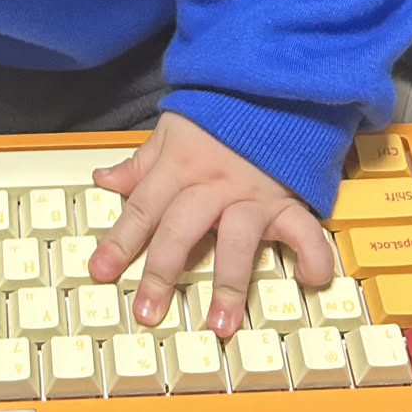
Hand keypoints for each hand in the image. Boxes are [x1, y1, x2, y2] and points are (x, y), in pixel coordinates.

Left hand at [88, 110, 336, 336]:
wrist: (271, 86)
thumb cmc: (220, 113)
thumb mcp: (172, 130)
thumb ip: (140, 163)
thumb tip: (104, 180)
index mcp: (180, 166)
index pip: (143, 208)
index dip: (119, 241)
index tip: (100, 271)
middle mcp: (213, 184)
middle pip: (182, 229)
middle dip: (163, 272)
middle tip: (147, 310)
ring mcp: (252, 195)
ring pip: (237, 239)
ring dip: (229, 283)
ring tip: (219, 324)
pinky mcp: (288, 200)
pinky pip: (304, 230)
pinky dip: (311, 255)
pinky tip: (308, 280)